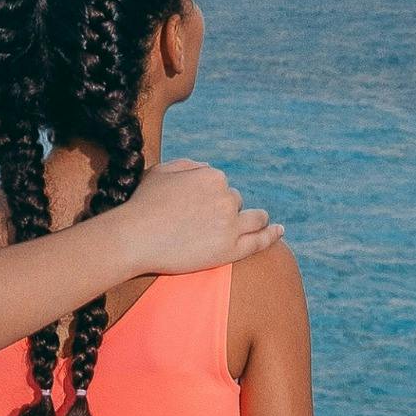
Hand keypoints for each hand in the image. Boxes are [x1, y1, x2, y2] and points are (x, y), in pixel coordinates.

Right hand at [117, 158, 281, 274]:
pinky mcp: (231, 250)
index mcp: (212, 175)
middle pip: (236, 201)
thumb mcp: (163, 170)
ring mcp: (231, 224)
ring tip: (256, 224)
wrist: (134, 238)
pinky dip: (273, 234)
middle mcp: (226, 196)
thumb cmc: (143, 204)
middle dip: (224, 210)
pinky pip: (260, 241)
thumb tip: (208, 168)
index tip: (195, 209)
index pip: (221, 185)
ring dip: (255, 219)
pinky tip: (280, 231)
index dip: (209, 198)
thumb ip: (190, 165)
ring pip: (254, 218)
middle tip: (201, 226)